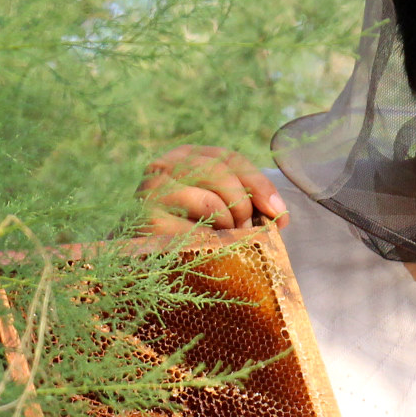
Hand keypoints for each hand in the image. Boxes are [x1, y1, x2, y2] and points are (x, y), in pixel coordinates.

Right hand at [139, 145, 286, 236]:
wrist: (136, 260)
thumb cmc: (184, 231)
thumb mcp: (214, 207)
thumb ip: (245, 202)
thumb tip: (280, 216)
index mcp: (183, 156)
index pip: (229, 158)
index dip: (259, 183)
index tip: (278, 212)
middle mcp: (164, 165)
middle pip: (221, 174)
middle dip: (243, 206)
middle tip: (244, 230)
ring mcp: (152, 191)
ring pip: (211, 202)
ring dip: (227, 227)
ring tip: (223, 241)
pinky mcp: (147, 220)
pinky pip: (196, 231)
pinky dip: (211, 244)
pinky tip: (207, 250)